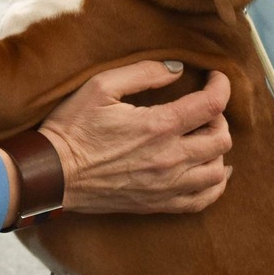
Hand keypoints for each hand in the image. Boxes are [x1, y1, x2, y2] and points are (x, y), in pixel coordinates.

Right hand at [40, 65, 231, 215]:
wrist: (52, 173)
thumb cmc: (72, 127)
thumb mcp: (100, 86)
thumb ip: (143, 73)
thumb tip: (177, 70)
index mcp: (159, 126)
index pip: (212, 105)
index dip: (221, 86)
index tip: (215, 78)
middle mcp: (170, 159)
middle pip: (221, 139)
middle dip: (219, 117)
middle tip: (203, 108)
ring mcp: (166, 186)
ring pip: (217, 171)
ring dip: (217, 150)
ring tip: (203, 137)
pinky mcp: (158, 204)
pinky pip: (203, 200)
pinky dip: (214, 184)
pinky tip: (208, 170)